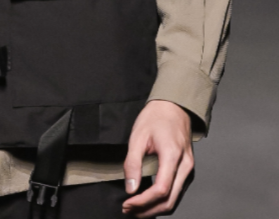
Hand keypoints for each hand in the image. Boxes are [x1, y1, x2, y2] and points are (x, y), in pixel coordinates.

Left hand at [122, 100, 194, 216]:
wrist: (173, 106)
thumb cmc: (156, 117)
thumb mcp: (138, 136)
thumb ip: (132, 163)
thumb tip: (130, 188)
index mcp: (173, 156)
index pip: (160, 190)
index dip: (143, 201)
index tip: (127, 204)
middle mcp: (185, 166)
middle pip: (170, 200)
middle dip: (148, 210)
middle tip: (128, 211)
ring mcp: (189, 169)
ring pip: (175, 199)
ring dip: (155, 208)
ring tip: (135, 208)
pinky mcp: (186, 169)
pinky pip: (176, 191)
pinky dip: (162, 200)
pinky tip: (147, 200)